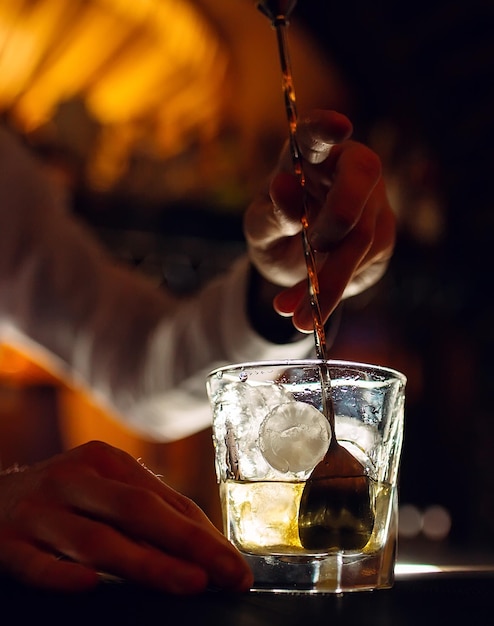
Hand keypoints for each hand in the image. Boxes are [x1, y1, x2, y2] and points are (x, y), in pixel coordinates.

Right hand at [0, 441, 251, 592]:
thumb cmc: (66, 498)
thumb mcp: (103, 489)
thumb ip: (148, 511)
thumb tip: (207, 546)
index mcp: (105, 462)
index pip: (162, 499)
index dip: (203, 534)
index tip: (236, 567)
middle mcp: (74, 480)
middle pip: (136, 511)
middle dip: (186, 544)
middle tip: (225, 576)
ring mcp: (39, 511)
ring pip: (95, 540)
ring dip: (144, 563)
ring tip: (188, 583)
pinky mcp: (6, 544)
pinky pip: (35, 563)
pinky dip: (62, 575)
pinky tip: (90, 587)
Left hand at [244, 109, 394, 332]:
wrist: (294, 263)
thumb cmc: (275, 230)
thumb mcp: (260, 228)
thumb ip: (271, 212)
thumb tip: (284, 186)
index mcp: (308, 157)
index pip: (316, 134)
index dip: (326, 127)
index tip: (338, 127)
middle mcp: (346, 169)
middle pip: (361, 176)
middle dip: (339, 215)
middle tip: (313, 247)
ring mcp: (370, 200)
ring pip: (362, 234)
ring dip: (330, 280)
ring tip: (296, 316)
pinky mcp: (382, 235)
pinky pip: (364, 264)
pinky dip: (334, 292)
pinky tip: (307, 310)